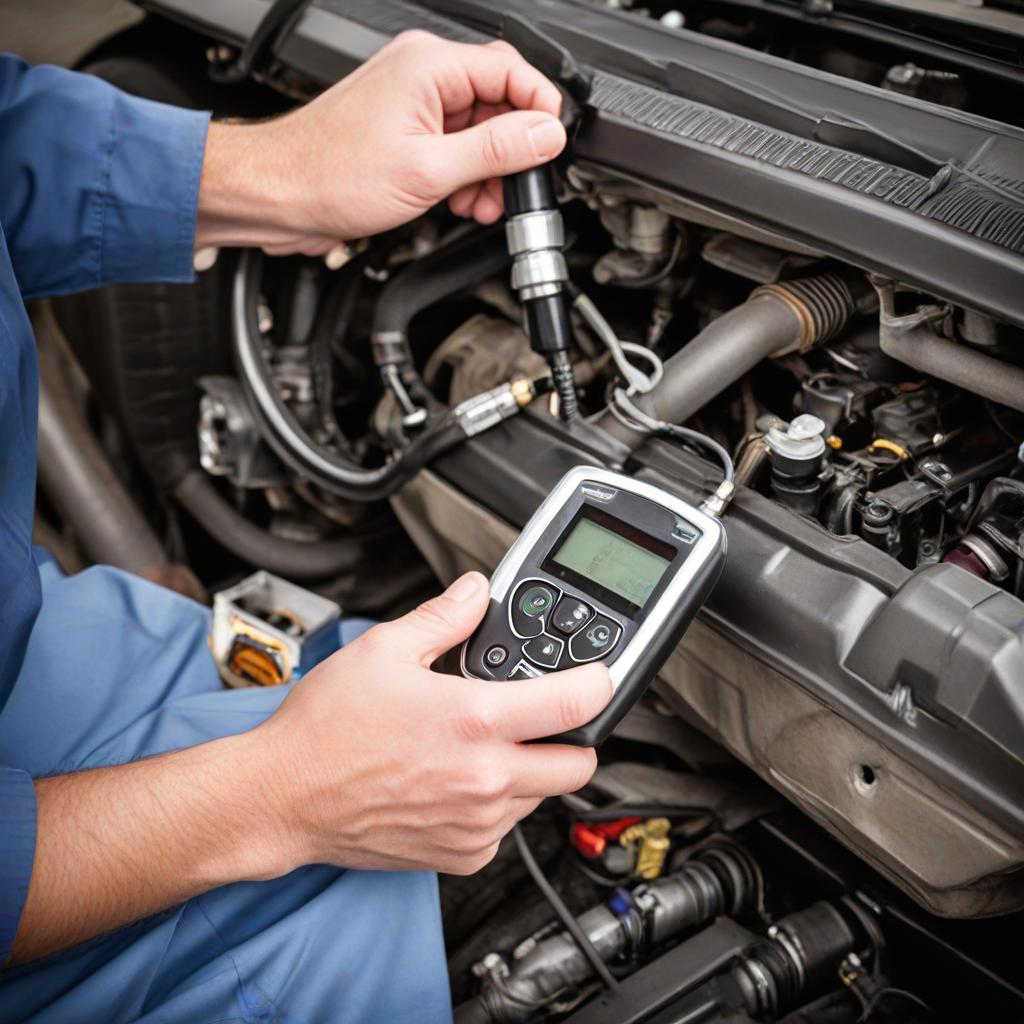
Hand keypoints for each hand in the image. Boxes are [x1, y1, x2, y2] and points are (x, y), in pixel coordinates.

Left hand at [197, 31, 566, 253]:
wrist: (279, 195)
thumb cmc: (329, 175)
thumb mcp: (429, 170)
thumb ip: (496, 150)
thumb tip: (546, 135)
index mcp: (429, 65)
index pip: (513, 71)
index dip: (540, 112)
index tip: (550, 149)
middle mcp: (421, 74)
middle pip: (498, 103)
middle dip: (511, 152)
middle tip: (510, 190)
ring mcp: (412, 102)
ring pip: (477, 129)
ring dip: (488, 170)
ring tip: (480, 204)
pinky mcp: (403, 130)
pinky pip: (453, 144)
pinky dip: (464, 174)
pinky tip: (459, 200)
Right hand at [255, 571, 610, 874]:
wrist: (283, 795)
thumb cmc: (326, 728)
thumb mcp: (385, 650)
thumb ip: (445, 617)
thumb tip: (475, 592)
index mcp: (474, 720)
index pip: (576, 705)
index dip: (599, 684)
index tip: (597, 677)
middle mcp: (485, 778)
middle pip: (579, 764)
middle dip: (571, 737)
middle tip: (543, 717)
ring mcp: (476, 823)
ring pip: (542, 796)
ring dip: (530, 769)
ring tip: (483, 745)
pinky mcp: (462, 855)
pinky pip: (507, 828)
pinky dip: (498, 805)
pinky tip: (460, 780)